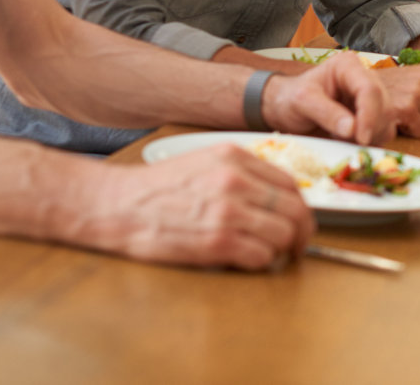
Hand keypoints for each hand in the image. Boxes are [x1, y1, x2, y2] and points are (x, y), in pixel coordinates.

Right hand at [84, 144, 313, 269]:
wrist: (116, 206)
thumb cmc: (156, 189)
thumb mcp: (203, 162)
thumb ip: (240, 172)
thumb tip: (274, 195)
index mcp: (235, 157)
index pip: (290, 183)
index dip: (300, 206)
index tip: (297, 220)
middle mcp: (237, 180)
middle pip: (296, 209)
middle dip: (302, 231)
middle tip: (297, 245)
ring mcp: (229, 211)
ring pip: (285, 233)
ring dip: (283, 249)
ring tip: (272, 255)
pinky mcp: (218, 241)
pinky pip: (262, 255)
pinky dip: (262, 262)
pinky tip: (249, 261)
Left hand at [261, 54, 391, 143]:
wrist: (285, 110)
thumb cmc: (290, 99)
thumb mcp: (302, 102)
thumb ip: (326, 113)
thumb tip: (352, 129)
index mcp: (348, 66)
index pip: (370, 89)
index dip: (369, 115)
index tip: (361, 138)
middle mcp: (364, 79)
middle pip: (384, 106)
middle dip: (369, 129)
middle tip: (344, 141)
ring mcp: (370, 99)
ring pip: (387, 122)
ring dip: (368, 137)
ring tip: (339, 138)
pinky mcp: (372, 116)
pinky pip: (382, 133)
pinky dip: (368, 143)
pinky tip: (346, 142)